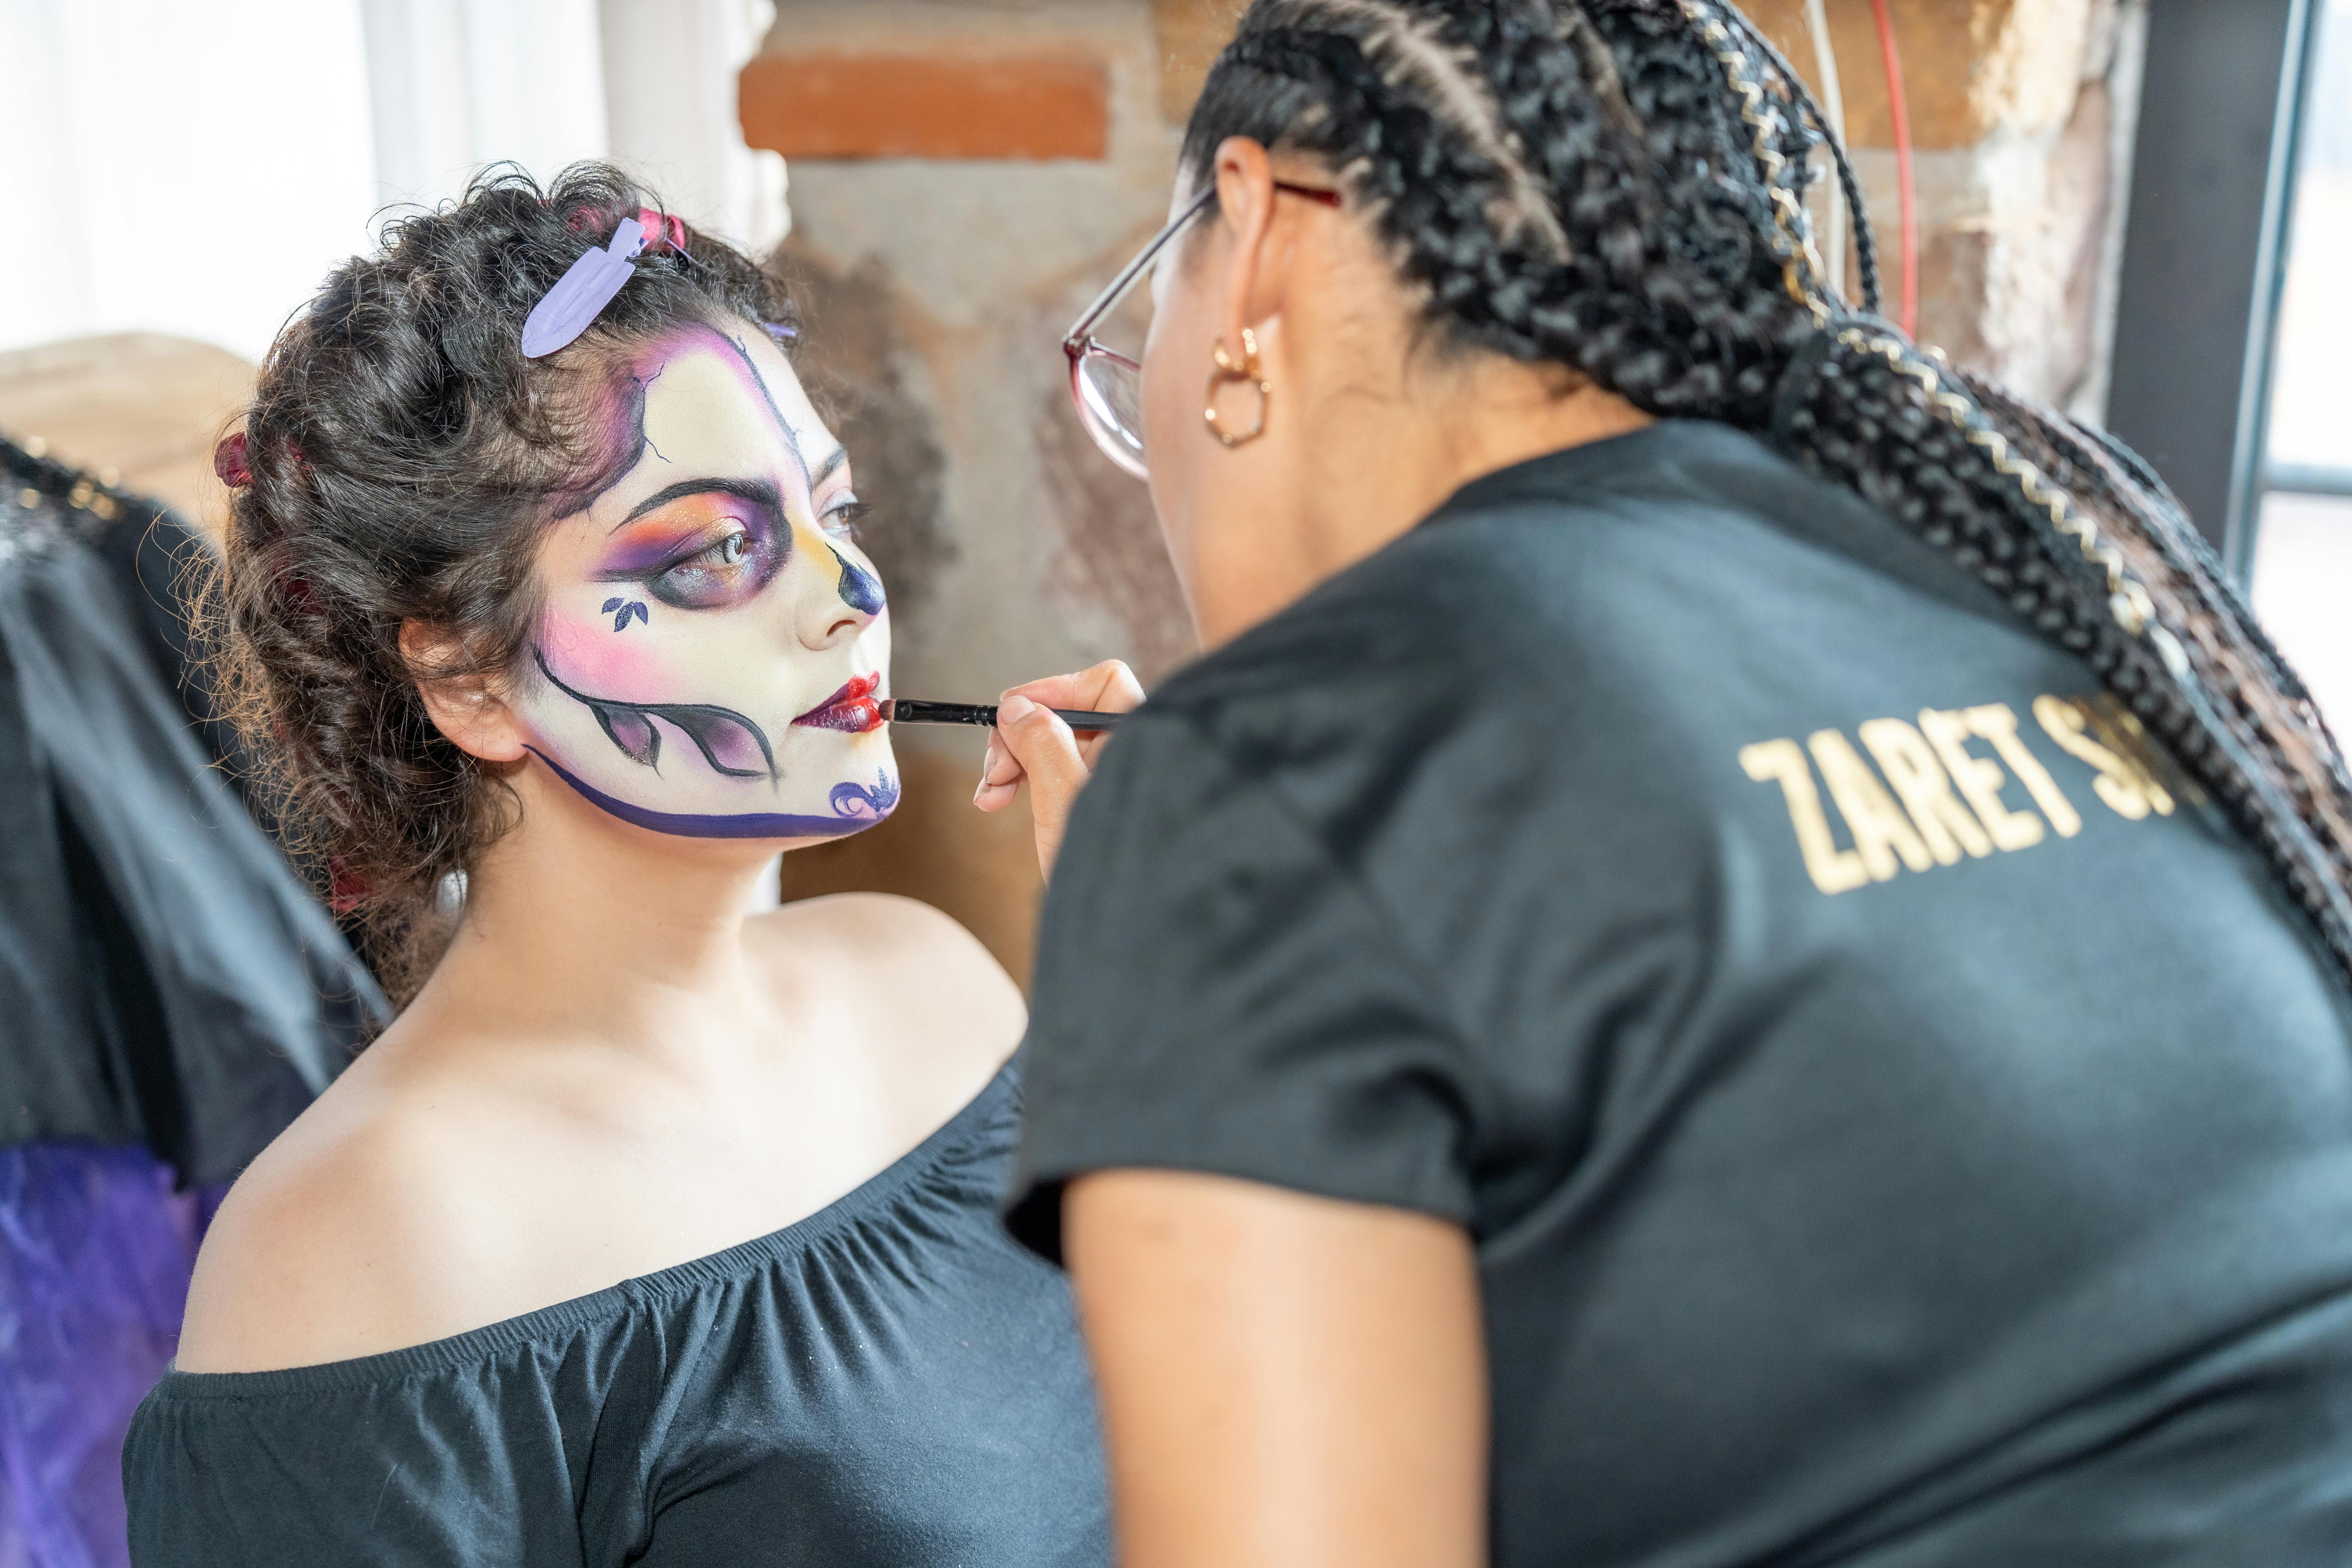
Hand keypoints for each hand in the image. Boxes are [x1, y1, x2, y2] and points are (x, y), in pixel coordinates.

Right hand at [974, 659, 1143, 880]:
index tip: (1010, 721)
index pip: (1102, 682)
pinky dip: (1026, 781)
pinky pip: (1057, 773)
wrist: (1128, 945)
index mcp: (1146, 743)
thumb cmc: (1110, 878)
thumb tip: (1017, 706)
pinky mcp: (1098, 805)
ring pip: (1059, 744)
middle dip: (1023, 734)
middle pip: (1073, 712)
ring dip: (1015, 761)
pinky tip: (997, 802)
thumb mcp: (1063, 797)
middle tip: (995, 775)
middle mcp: (1139, 757)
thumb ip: (1041, 741)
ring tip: (991, 796)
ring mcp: (1119, 783)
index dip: (1052, 691)